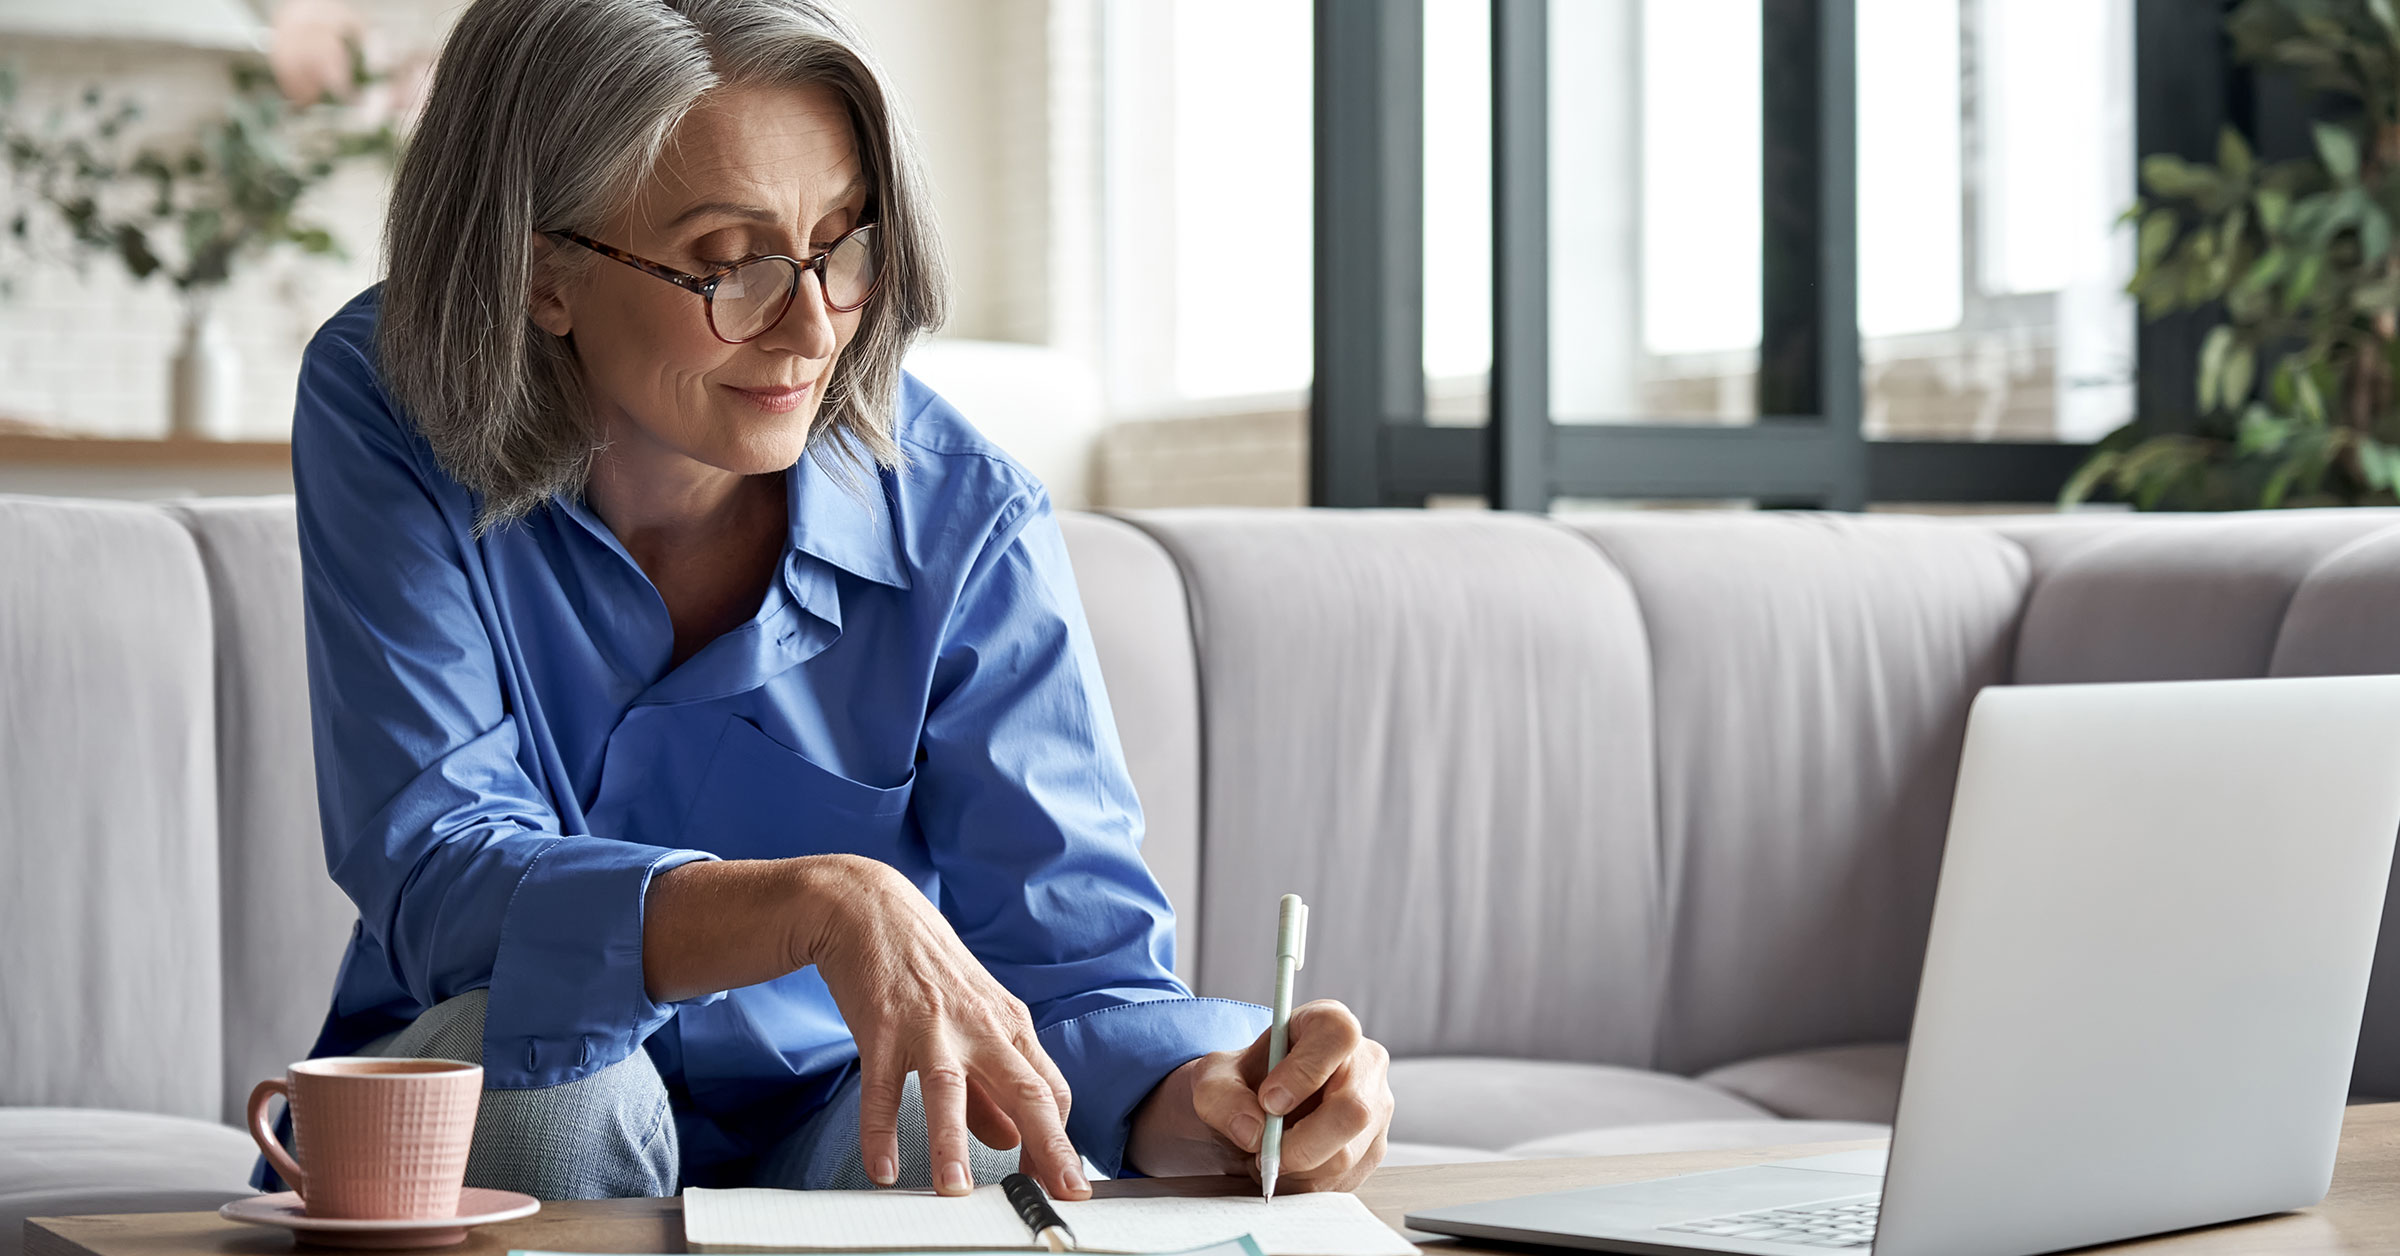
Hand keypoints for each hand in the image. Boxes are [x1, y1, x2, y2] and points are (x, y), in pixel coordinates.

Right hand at [793, 855, 1087, 1199]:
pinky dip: (879, 1131)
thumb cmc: (926, 969)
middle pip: (1024, 1089)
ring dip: (953, 1143)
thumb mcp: (972, 1019)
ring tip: (954, 1193)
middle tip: (1062, 1194)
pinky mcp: (881, 1027)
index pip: (1050, 1089)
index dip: (1059, 1139)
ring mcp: (930, 1024)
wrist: (869, 907)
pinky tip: (882, 1169)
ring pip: (949, 1089)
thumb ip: (990, 1085)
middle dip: (1048, 1146)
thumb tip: (1012, 1140)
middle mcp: (978, 1025)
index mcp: (1008, 1023)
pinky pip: (880, 1088)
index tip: (1063, 1183)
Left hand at [1125, 999, 1392, 1191]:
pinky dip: (1303, 1183)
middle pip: (1353, 1109)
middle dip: (1299, 1143)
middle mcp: (1365, 1063)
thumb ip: (1223, 1098)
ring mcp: (1376, 1109)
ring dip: (1295, 1169)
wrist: (1250, 1113)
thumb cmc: (1241, 1084)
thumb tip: (1252, 1130)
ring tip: (1265, 1156)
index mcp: (1329, 1025)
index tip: (1268, 1100)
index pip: (1337, 1037)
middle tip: (1262, 1152)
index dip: (1304, 1071)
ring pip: (1346, 1154)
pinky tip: (1285, 1167)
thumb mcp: (1213, 1080)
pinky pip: (1342, 1180)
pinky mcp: (1371, 1150)